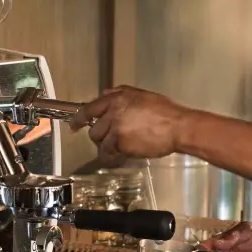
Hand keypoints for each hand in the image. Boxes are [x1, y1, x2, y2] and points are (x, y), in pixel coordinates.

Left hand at [69, 85, 190, 164]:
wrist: (177, 127)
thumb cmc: (166, 112)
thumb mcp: (142, 96)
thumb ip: (121, 94)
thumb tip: (106, 94)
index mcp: (117, 98)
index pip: (90, 108)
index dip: (79, 118)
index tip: (74, 125)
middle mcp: (113, 111)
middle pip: (94, 128)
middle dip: (100, 136)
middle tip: (111, 140)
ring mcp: (116, 127)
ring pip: (100, 141)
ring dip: (107, 147)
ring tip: (120, 149)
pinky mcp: (120, 143)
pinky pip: (109, 153)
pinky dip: (113, 157)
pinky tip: (122, 156)